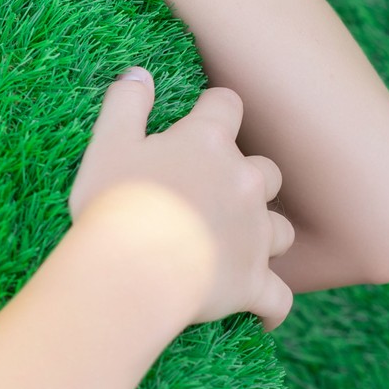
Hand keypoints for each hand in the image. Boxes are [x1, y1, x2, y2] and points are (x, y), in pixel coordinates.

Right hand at [69, 70, 296, 333]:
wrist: (132, 270)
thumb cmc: (115, 205)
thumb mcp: (107, 144)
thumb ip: (125, 104)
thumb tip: (138, 74)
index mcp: (207, 143)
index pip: (227, 106)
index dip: (215, 111)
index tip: (200, 122)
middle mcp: (244, 182)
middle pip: (265, 172)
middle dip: (247, 182)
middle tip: (212, 196)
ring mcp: (254, 235)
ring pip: (280, 231)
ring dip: (263, 236)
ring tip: (236, 248)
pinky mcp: (253, 283)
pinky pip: (278, 298)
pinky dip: (272, 306)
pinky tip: (263, 314)